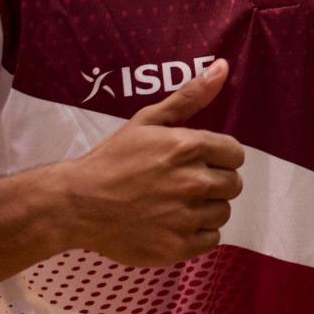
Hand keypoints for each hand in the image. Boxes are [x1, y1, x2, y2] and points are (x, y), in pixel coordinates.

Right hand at [57, 60, 243, 267]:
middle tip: (182, 183)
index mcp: (190, 146)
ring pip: (223, 211)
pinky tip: (173, 224)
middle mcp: (193, 181)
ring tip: (175, 204)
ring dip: (205, 208)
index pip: (235, 154)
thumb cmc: (114, 159)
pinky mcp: (178, 247)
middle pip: (233, 184)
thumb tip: (223, 66)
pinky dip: (197, 234)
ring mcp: (186, 217)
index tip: (197, 161)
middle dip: (213, 182)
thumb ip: (190, 96)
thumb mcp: (148, 120)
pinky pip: (212, 239)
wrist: (78, 204)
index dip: (218, 157)